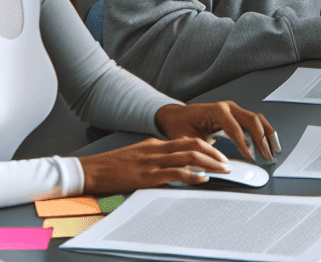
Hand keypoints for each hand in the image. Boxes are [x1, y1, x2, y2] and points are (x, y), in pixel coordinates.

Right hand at [79, 136, 231, 195]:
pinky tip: (202, 179)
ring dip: (209, 164)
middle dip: (214, 154)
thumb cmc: (113, 165)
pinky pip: (175, 173)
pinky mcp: (148, 176)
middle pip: (193, 145)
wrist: (93, 170)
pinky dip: (192, 175)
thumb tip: (174, 164)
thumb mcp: (138, 155)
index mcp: (156, 144)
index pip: (188, 140)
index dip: (207, 146)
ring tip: (222, 170)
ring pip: (189, 157)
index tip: (220, 155)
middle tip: (228, 163)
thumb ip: (156, 156)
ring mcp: (153, 162)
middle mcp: (157, 149)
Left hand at [155, 101, 278, 161]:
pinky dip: (264, 131)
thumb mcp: (185, 141)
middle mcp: (227, 107)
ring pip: (257, 118)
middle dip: (261, 139)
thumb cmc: (179, 126)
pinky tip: (270, 142)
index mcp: (216, 111)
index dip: (244, 144)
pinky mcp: (236, 115)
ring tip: (274, 149)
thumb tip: (209, 167)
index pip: (234, 128)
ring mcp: (233, 109)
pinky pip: (255, 121)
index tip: (251, 158)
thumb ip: (197, 152)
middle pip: (251, 120)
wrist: (176, 116)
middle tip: (266, 156)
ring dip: (267, 134)